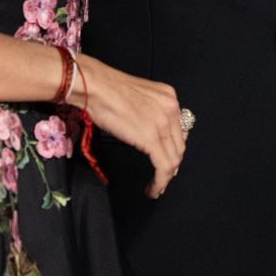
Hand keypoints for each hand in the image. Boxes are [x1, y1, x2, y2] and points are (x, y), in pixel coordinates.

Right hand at [77, 56, 188, 198]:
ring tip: (156, 187)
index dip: (174, 149)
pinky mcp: (151, 138)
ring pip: (173, 158)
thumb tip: (149, 131)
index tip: (168, 161)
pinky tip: (153, 189)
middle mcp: (171, 108)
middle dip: (172, 165)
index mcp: (169, 97)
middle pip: (179, 145)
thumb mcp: (139, 97)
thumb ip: (150, 111)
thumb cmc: (107, 90)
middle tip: (163, 178)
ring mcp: (163, 123)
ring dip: (166, 177)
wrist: (95, 86)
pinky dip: (160, 182)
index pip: (180, 130)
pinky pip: (163, 166)